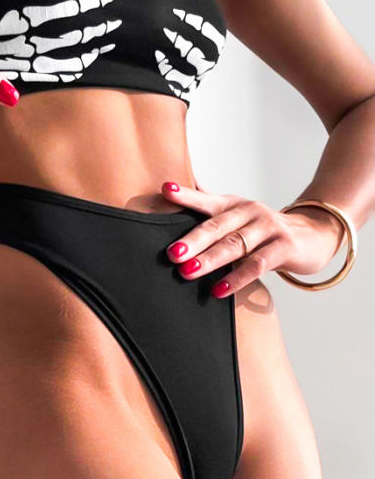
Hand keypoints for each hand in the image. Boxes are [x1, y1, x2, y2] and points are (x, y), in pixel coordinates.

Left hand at [161, 181, 345, 297]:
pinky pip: (258, 264)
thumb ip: (207, 206)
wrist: (313, 235)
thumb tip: (170, 188)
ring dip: (210, 259)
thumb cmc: (263, 229)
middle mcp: (250, 211)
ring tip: (187, 272)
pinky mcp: (285, 246)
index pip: (206, 199)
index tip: (166, 189)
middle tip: (172, 253)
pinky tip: (219, 289)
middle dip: (193, 240)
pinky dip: (237, 277)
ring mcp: (269, 227)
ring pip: (235, 245)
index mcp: (232, 205)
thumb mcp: (236, 216)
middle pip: (217, 226)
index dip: (186, 195)